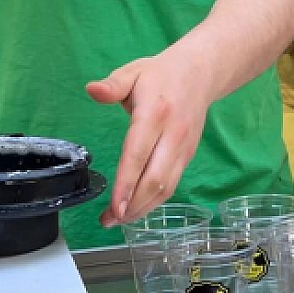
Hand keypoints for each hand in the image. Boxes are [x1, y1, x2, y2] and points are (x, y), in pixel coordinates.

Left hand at [87, 48, 212, 227]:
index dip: (126, 183)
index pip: (138, 154)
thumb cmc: (161, 74)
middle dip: (133, 205)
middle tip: (109, 220)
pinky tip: (137, 207)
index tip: (114, 206)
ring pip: (166, 187)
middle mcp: (173, 135)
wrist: (201, 73)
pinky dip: (154, 200)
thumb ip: (112, 85)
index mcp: (155, 114)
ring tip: (119, 219)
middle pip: (155, 179)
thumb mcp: (133, 72)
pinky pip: (172, 183)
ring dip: (143, 208)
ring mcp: (183, 148)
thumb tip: (92, 90)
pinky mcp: (188, 155)